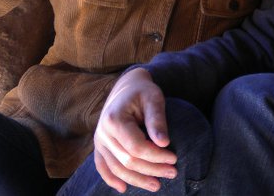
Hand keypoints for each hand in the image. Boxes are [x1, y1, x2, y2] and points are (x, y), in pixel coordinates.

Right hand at [93, 68, 177, 192]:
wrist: (126, 87)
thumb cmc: (143, 91)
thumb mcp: (154, 98)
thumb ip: (157, 119)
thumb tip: (164, 143)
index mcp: (115, 120)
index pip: (136, 147)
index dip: (156, 156)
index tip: (174, 158)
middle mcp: (103, 133)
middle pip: (127, 161)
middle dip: (151, 170)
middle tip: (173, 173)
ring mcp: (99, 141)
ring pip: (116, 168)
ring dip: (137, 180)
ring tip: (157, 185)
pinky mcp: (100, 146)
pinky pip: (103, 167)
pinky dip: (112, 180)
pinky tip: (124, 189)